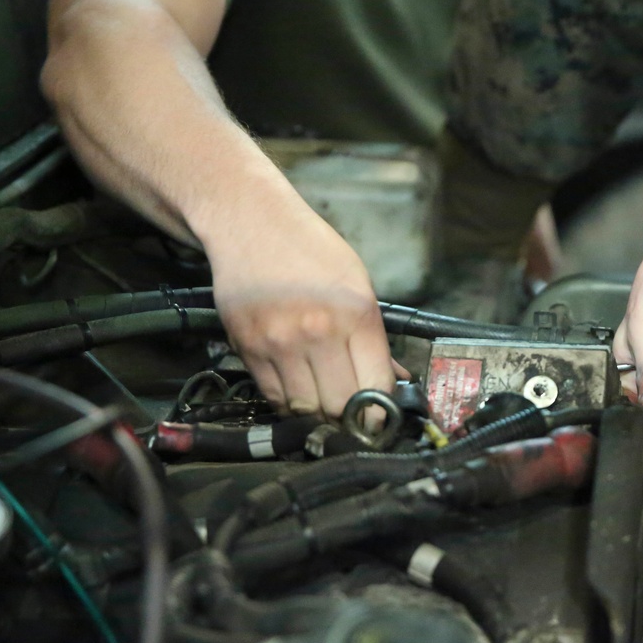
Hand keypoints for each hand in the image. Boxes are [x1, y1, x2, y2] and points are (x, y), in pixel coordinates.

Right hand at [208, 209, 396, 418]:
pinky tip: (299, 390)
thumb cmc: (310, 250)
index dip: (381, 412)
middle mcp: (319, 331)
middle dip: (349, 418)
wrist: (252, 223)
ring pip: (305, 408)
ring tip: (325, 404)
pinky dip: (288, 402)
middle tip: (352, 417)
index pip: (376, 387)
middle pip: (339, 406)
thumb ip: (374, 338)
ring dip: (317, 414)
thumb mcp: (357, 284)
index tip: (380, 419)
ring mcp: (280, 342)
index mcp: (356, 314)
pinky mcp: (248, 348)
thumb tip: (394, 379)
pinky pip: (273, 396)